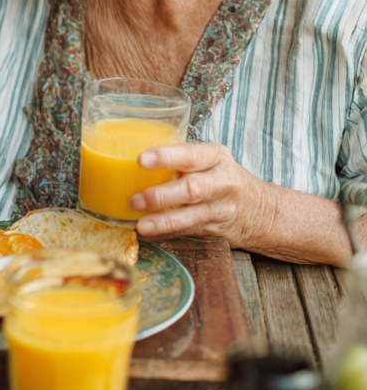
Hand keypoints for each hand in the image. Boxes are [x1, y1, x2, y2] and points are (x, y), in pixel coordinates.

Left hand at [129, 143, 272, 246]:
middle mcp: (221, 182)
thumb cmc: (221, 177)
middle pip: (192, 189)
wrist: (261, 209)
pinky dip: (166, 234)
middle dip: (161, 196)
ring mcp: (220, 208)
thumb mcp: (209, 160)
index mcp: (215, 157)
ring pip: (191, 216)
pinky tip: (149, 235)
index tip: (141, 160)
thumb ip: (179, 159)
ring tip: (141, 225)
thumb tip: (128, 158)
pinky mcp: (215, 229)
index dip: (166, 157)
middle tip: (134, 200)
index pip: (191, 154)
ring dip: (163, 221)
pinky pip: (187, 232)